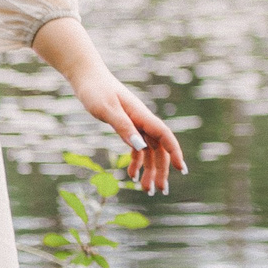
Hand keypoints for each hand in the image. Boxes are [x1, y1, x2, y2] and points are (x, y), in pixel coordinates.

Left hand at [70, 69, 183, 195]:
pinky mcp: (126, 126)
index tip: (181, 169)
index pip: (164, 135)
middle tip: (160, 191)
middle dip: (162, 170)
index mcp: (141, 115)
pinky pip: (137, 147)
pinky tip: (131, 175)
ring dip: (149, 170)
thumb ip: (123, 127)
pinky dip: (136, 162)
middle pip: (158, 148)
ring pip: (149, 150)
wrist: (86, 76)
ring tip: (146, 190)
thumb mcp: (107, 109)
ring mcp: (135, 124)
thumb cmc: (95, 90)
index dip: (174, 152)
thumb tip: (140, 147)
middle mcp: (142, 120)